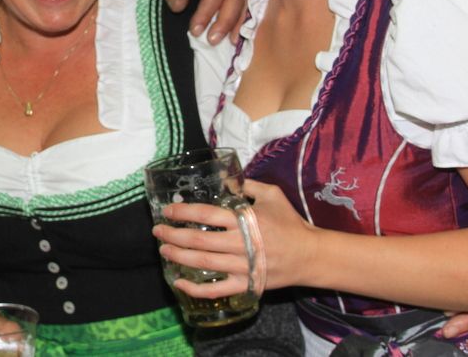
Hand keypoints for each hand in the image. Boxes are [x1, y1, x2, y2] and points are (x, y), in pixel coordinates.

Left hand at [150, 0, 245, 43]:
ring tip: (226, 43)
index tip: (195, 31)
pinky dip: (240, 25)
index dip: (207, 12)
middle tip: (212, 40)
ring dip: (234, 24)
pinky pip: (245, 9)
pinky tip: (233, 39)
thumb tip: (179, 5)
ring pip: (243, 3)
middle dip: (225, 20)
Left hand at [154, 179, 312, 299]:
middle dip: (173, 235)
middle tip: (157, 231)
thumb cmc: (290, 222)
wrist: (310, 255)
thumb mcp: (272, 195)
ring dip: (179, 257)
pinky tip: (179, 283)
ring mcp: (242, 267)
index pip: (206, 214)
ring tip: (164, 250)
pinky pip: (216, 290)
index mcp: (244, 220)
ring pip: (203, 264)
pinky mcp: (246, 285)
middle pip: (198, 240)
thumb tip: (227, 177)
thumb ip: (249, 185)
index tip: (168, 211)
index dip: (183, 212)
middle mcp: (240, 243)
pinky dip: (195, 289)